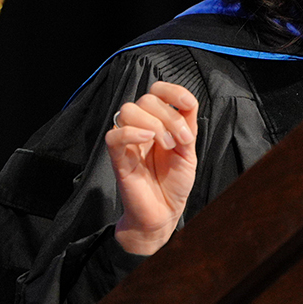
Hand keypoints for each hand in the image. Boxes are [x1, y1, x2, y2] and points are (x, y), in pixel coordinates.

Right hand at [105, 80, 198, 255]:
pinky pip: (114, 135)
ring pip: (129, 110)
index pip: (157, 91)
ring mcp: (128, 142)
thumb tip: (187, 103)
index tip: (187, 104)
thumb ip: (187, 126)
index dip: (172, 90)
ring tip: (168, 146)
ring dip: (155, 124)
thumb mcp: (189, 150)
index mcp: (158, 123)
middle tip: (181, 141)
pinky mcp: (118, 158)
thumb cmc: (174, 183)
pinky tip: (148, 140)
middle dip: (170, 116)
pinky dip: (132, 132)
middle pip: (146, 99)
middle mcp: (141, 128)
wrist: (164, 212)